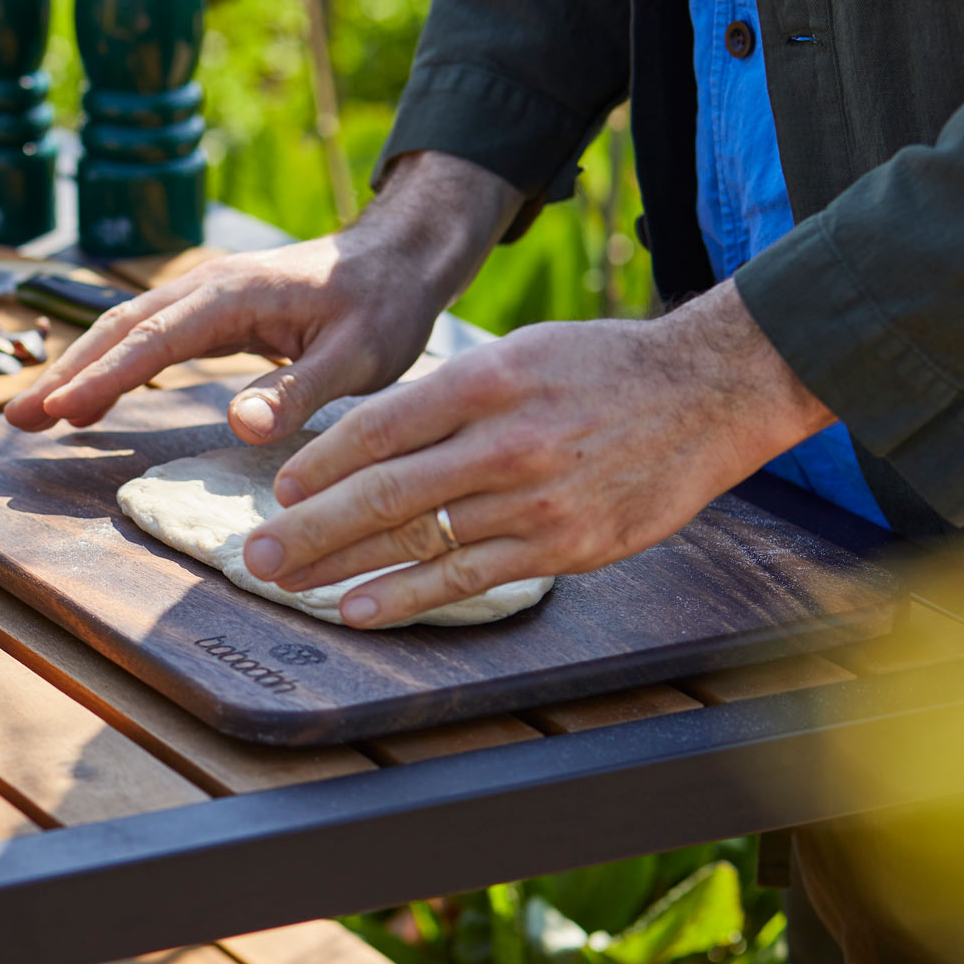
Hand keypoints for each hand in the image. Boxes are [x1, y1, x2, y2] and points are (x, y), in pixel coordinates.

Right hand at [4, 151, 520, 443]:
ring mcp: (202, 296)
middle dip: (66, 374)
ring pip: (123, 331)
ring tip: (30, 415)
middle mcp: (205, 288)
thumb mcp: (356, 357)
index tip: (61, 411)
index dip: (105, 378)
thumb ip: (296, 390)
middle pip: (118, 330)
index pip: (154, 340)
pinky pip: (143, 337)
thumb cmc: (383, 308)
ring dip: (75, 371)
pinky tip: (85, 397)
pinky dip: (106, 366)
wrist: (397, 259)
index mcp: (232, 295)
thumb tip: (237, 424)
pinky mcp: (208, 311)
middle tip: (17, 419)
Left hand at [240, 280, 838, 625]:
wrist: (709, 393)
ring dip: (342, 568)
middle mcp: (505, 442)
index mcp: (486, 381)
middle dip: (308, 529)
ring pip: (417, 541)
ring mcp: (534, 501)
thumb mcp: (518, 355)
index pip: (378, 429)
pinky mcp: (562, 548)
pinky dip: (406, 598)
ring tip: (289, 584)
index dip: (319, 465)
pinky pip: (467, 579)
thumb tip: (360, 443)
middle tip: (254, 557)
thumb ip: (444, 399)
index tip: (278, 492)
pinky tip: (359, 609)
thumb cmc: (599, 371)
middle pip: (383, 493)